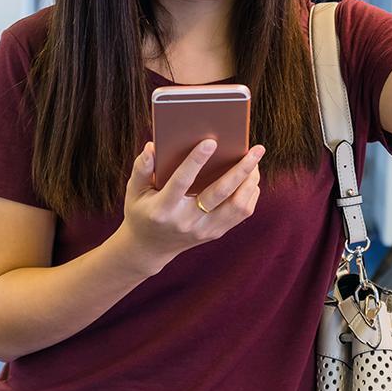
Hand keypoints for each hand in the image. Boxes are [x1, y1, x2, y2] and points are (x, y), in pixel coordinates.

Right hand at [118, 140, 264, 272]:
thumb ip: (141, 168)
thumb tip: (152, 147)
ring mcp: (203, 230)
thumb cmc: (142, 211)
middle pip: (219, 193)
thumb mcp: (134, 191)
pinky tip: (250, 178)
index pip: (181, 182)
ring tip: (254, 161)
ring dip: (250, 181)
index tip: (210, 141)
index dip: (195, 161)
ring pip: (237, 206)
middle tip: (257, 149)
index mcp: (163, 209)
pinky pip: (241, 214)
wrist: (149, 248)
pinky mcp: (215, 233)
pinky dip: (250, 194)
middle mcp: (186, 221)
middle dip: (241, 169)